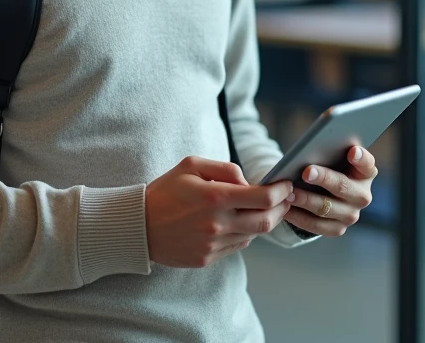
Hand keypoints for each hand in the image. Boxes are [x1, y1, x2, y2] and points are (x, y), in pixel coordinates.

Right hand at [145, 156, 293, 267]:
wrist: (137, 226)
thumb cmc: (165, 191)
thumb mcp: (191, 165)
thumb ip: (225, 169)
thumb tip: (248, 182)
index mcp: (215, 197)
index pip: (263, 198)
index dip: (281, 191)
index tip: (287, 185)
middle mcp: (217, 224)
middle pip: (266, 221)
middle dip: (282, 208)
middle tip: (286, 199)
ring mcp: (212, 244)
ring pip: (253, 235)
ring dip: (264, 221)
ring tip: (265, 208)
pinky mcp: (207, 258)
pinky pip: (237, 246)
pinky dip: (245, 233)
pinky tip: (240, 222)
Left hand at [285, 146, 377, 237]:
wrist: (322, 192)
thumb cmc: (328, 167)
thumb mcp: (332, 158)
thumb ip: (328, 153)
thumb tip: (309, 152)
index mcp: (365, 173)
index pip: (367, 164)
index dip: (360, 158)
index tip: (352, 151)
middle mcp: (362, 195)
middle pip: (343, 187)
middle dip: (324, 179)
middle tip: (306, 172)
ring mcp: (351, 214)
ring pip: (327, 208)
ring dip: (306, 200)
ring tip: (289, 193)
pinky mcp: (338, 228)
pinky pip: (317, 225)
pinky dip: (299, 216)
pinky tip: (286, 208)